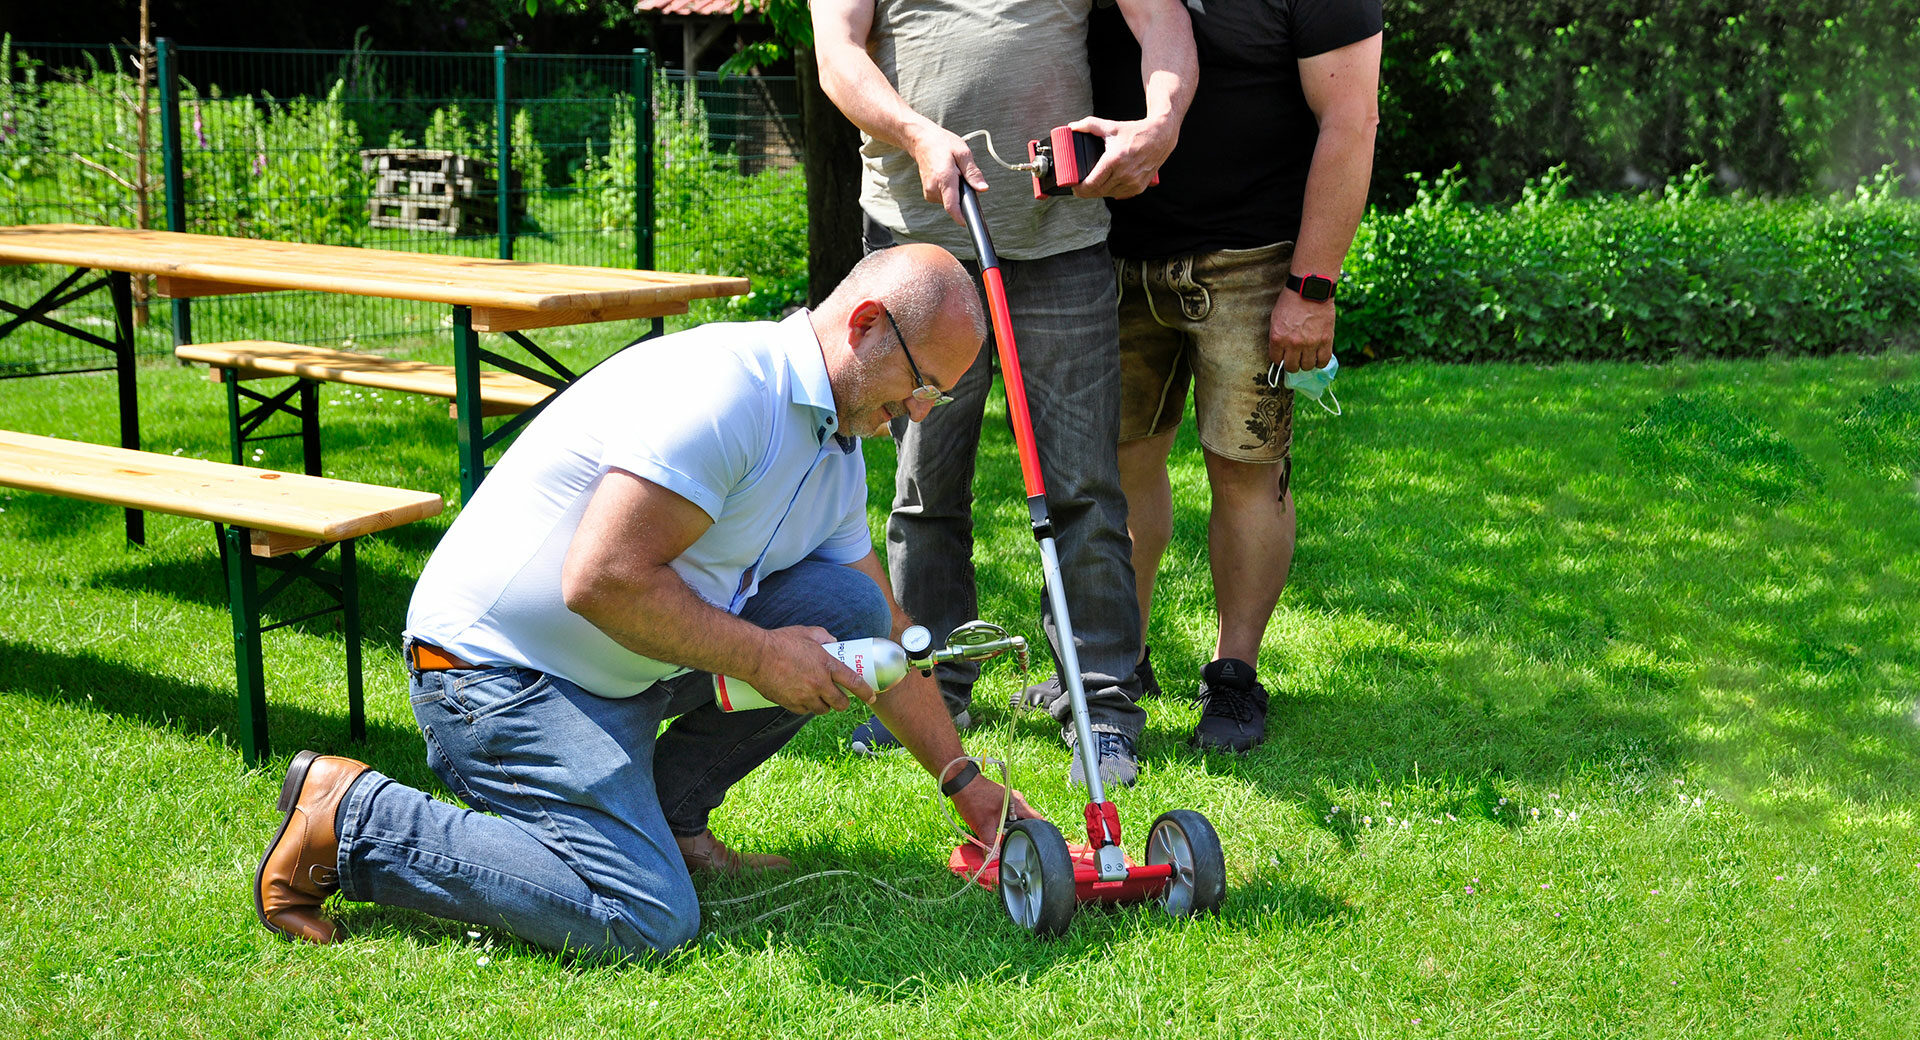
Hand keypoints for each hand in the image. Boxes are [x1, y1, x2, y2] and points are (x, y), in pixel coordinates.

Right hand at [741, 625, 874, 714]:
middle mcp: (819, 684)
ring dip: (824, 705)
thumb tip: (834, 642)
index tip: (871, 697)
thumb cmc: (781, 641)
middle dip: (842, 703)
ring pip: (822, 710)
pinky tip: (803, 699)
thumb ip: (824, 636)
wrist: (756, 656)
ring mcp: (805, 696)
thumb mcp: (807, 633)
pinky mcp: (790, 704)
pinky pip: (804, 711)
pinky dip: (806, 707)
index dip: (865, 692)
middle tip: (840, 698)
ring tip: (820, 697)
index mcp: (827, 665)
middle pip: (840, 703)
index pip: (853, 682)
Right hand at [904, 122, 988, 224]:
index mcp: (944, 179)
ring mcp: (929, 192)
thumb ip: (973, 172)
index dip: (961, 218)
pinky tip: (947, 177)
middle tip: (963, 177)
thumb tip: (983, 188)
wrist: (922, 141)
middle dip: (963, 195)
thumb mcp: (963, 152)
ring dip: (956, 192)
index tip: (969, 223)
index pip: (952, 207)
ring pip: (950, 201)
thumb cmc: (942, 144)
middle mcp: (934, 188)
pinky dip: (949, 191)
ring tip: (953, 174)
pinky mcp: (928, 194)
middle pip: (954, 204)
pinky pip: (944, 198)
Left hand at [952, 774, 1042, 840]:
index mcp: (1019, 804)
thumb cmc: (973, 799)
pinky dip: (1007, 822)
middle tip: (1019, 845)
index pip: (1038, 821)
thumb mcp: (982, 826)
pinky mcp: (1003, 799)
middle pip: (1028, 821)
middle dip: (1023, 833)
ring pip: (1018, 818)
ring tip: (1008, 838)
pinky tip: (999, 828)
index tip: (1036, 844)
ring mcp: (1010, 798)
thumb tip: (994, 859)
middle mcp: (1018, 800)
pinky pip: (1010, 813)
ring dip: (1013, 828)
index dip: (1039, 833)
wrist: (961, 782)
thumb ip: (990, 844)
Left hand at [1067, 115, 1173, 198]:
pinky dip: (1110, 192)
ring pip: (1108, 194)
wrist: (1160, 136)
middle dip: (1085, 191)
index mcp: (1115, 160)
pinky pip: (1119, 194)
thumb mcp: (1111, 127)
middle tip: (1078, 187)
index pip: (1092, 183)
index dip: (1080, 188)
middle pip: (1097, 191)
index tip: (1073, 186)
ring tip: (1091, 185)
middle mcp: (1124, 173)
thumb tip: (1072, 127)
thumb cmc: (1134, 132)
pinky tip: (1105, 186)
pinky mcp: (1139, 187)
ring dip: (1097, 192)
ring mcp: (1133, 182)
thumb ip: (1089, 125)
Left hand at [1269, 290, 1335, 372]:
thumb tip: (1280, 352)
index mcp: (1278, 338)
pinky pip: (1323, 361)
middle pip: (1292, 367)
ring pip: (1307, 366)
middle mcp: (1293, 343)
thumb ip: (1277, 337)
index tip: (1284, 355)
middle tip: (1296, 357)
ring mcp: (1310, 343)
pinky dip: (1320, 362)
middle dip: (1293, 364)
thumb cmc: (1291, 301)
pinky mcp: (1326, 340)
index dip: (1280, 358)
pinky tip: (1318, 356)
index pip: (1277, 360)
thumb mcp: (1276, 318)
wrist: (1310, 289)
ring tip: (1308, 355)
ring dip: (1306, 363)